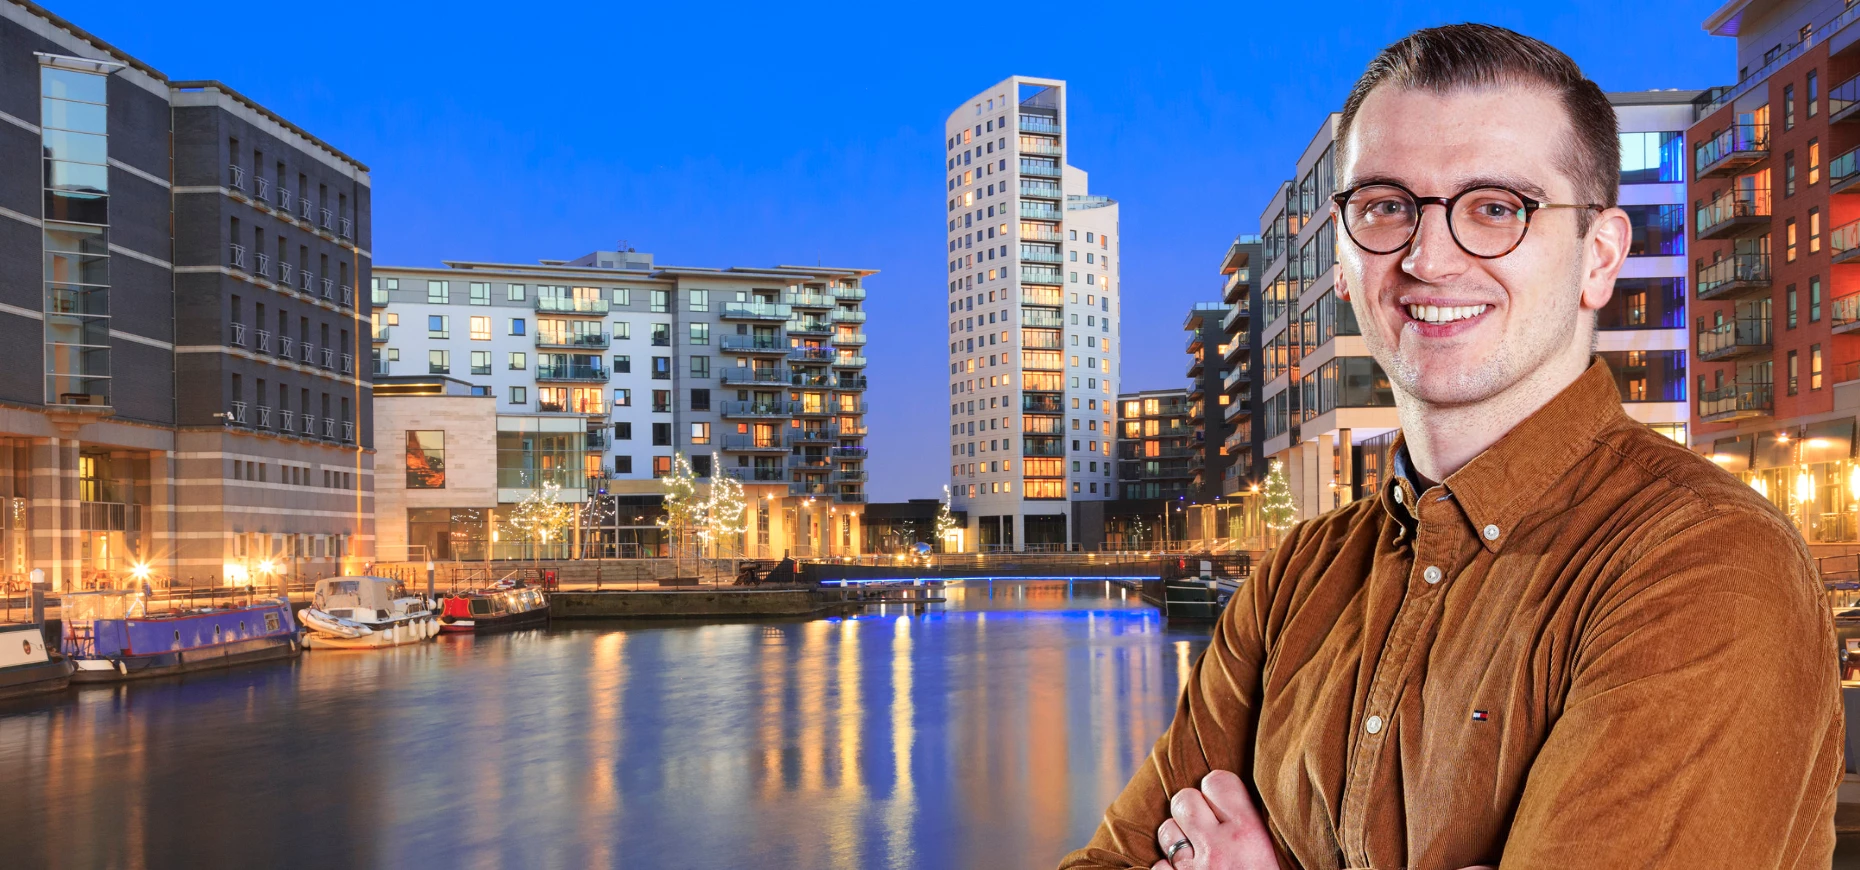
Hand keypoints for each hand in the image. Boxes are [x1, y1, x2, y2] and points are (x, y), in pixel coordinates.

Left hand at [1153, 770, 1279, 868]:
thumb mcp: (1274, 851)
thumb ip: (1256, 825)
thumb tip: (1236, 796)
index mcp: (1249, 834)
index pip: (1218, 781)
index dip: (1217, 790)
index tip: (1222, 804)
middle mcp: (1218, 849)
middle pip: (1184, 799)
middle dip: (1191, 810)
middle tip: (1206, 828)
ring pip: (1166, 829)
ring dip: (1177, 837)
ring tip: (1196, 851)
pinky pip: (1158, 864)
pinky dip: (1168, 868)